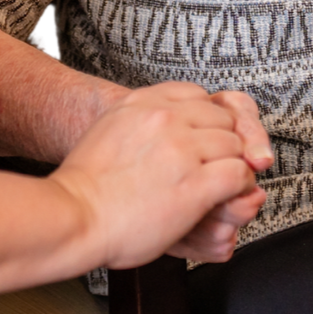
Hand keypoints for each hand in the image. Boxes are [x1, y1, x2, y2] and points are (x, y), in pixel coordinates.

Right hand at [49, 82, 259, 271]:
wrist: (74, 217)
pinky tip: (222, 197)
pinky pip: (237, 174)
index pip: (199, 95)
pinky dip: (237, 186)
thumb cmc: (86, 184)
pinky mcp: (195, 184)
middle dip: (222, 142)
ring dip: (232, 164)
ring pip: (235, 145)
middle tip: (213, 164)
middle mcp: (168, 118)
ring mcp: (183, 149)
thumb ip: (142, 116)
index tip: (202, 139)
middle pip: (222, 119)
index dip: (205, 121)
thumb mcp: (110, 126)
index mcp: (146, 100)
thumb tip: (163, 121)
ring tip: (218, 183)